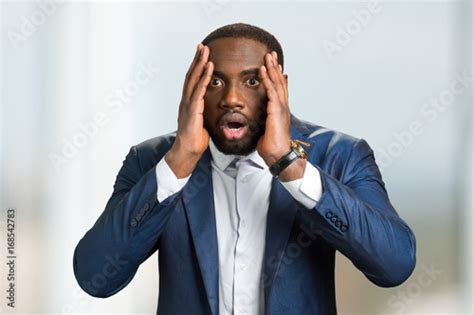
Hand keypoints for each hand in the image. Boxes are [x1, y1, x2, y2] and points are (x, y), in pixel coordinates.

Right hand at [166, 44, 213, 177]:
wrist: (187, 152)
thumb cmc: (195, 140)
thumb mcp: (201, 123)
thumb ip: (203, 113)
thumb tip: (209, 110)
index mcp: (188, 103)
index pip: (192, 81)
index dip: (196, 67)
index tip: (201, 55)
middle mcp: (186, 101)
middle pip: (190, 76)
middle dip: (197, 60)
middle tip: (202, 46)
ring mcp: (187, 105)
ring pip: (193, 80)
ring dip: (200, 64)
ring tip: (206, 51)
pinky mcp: (192, 111)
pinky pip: (198, 91)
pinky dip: (204, 79)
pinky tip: (209, 69)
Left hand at [257, 51, 290, 164]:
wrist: (278, 155)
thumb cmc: (272, 147)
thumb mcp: (266, 130)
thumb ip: (265, 122)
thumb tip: (262, 121)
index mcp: (280, 111)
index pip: (279, 89)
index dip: (276, 76)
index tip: (272, 65)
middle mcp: (283, 107)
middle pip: (280, 82)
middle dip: (275, 67)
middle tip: (271, 54)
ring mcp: (281, 108)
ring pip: (277, 83)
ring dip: (272, 69)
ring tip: (267, 57)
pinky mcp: (276, 111)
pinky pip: (271, 91)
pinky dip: (267, 80)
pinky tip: (263, 70)